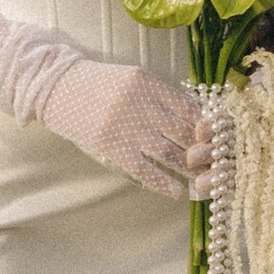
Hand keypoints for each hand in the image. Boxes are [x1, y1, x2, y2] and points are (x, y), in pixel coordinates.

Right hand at [33, 56, 211, 198]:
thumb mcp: (132, 80)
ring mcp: (123, 123)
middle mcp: (138, 101)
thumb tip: (196, 121)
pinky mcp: (109, 144)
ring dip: (187, 170)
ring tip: (200, 182)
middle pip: (182, 131)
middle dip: (202, 151)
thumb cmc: (99, 85)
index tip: (216, 142)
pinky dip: (163, 182)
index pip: (188, 107)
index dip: (206, 127)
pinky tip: (176, 193)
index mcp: (147, 81)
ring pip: (167, 152)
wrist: (57, 87)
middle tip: (216, 166)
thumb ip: (160, 97)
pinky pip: (143, 168)